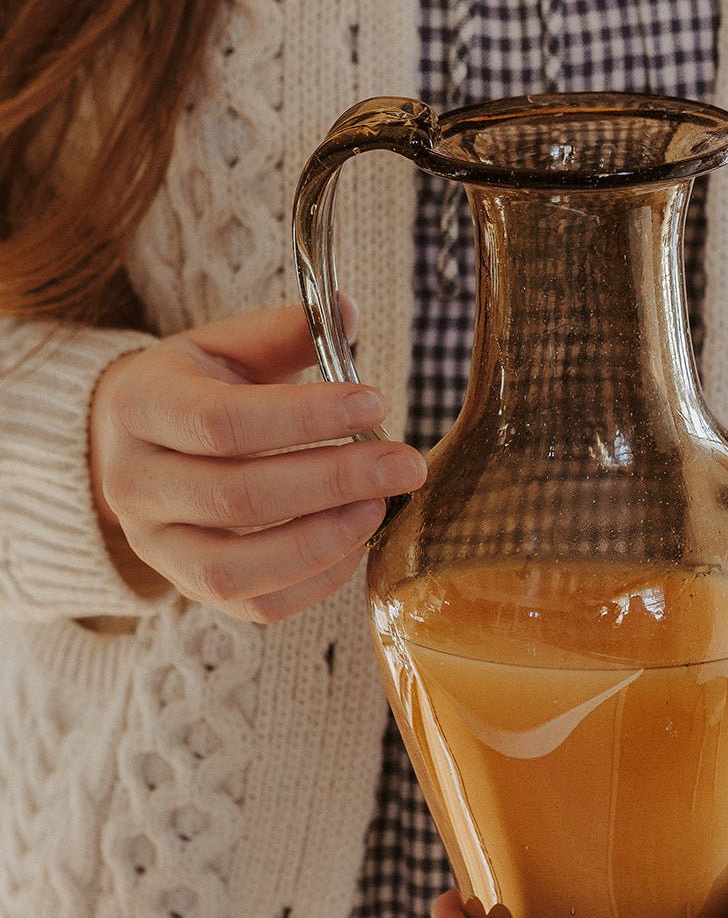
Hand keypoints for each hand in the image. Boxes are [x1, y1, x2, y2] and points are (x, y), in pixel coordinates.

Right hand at [89, 303, 425, 620]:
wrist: (134, 445)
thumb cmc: (194, 388)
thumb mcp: (225, 346)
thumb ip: (284, 333)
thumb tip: (347, 312)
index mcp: (140, 408)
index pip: (220, 422)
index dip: (303, 418)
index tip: (374, 404)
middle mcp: (134, 485)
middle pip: (235, 496)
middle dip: (332, 481)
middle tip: (403, 465)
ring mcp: (158, 547)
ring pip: (235, 567)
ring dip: (321, 541)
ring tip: (380, 507)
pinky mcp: (191, 589)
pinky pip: (256, 606)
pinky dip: (315, 581)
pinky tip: (356, 541)